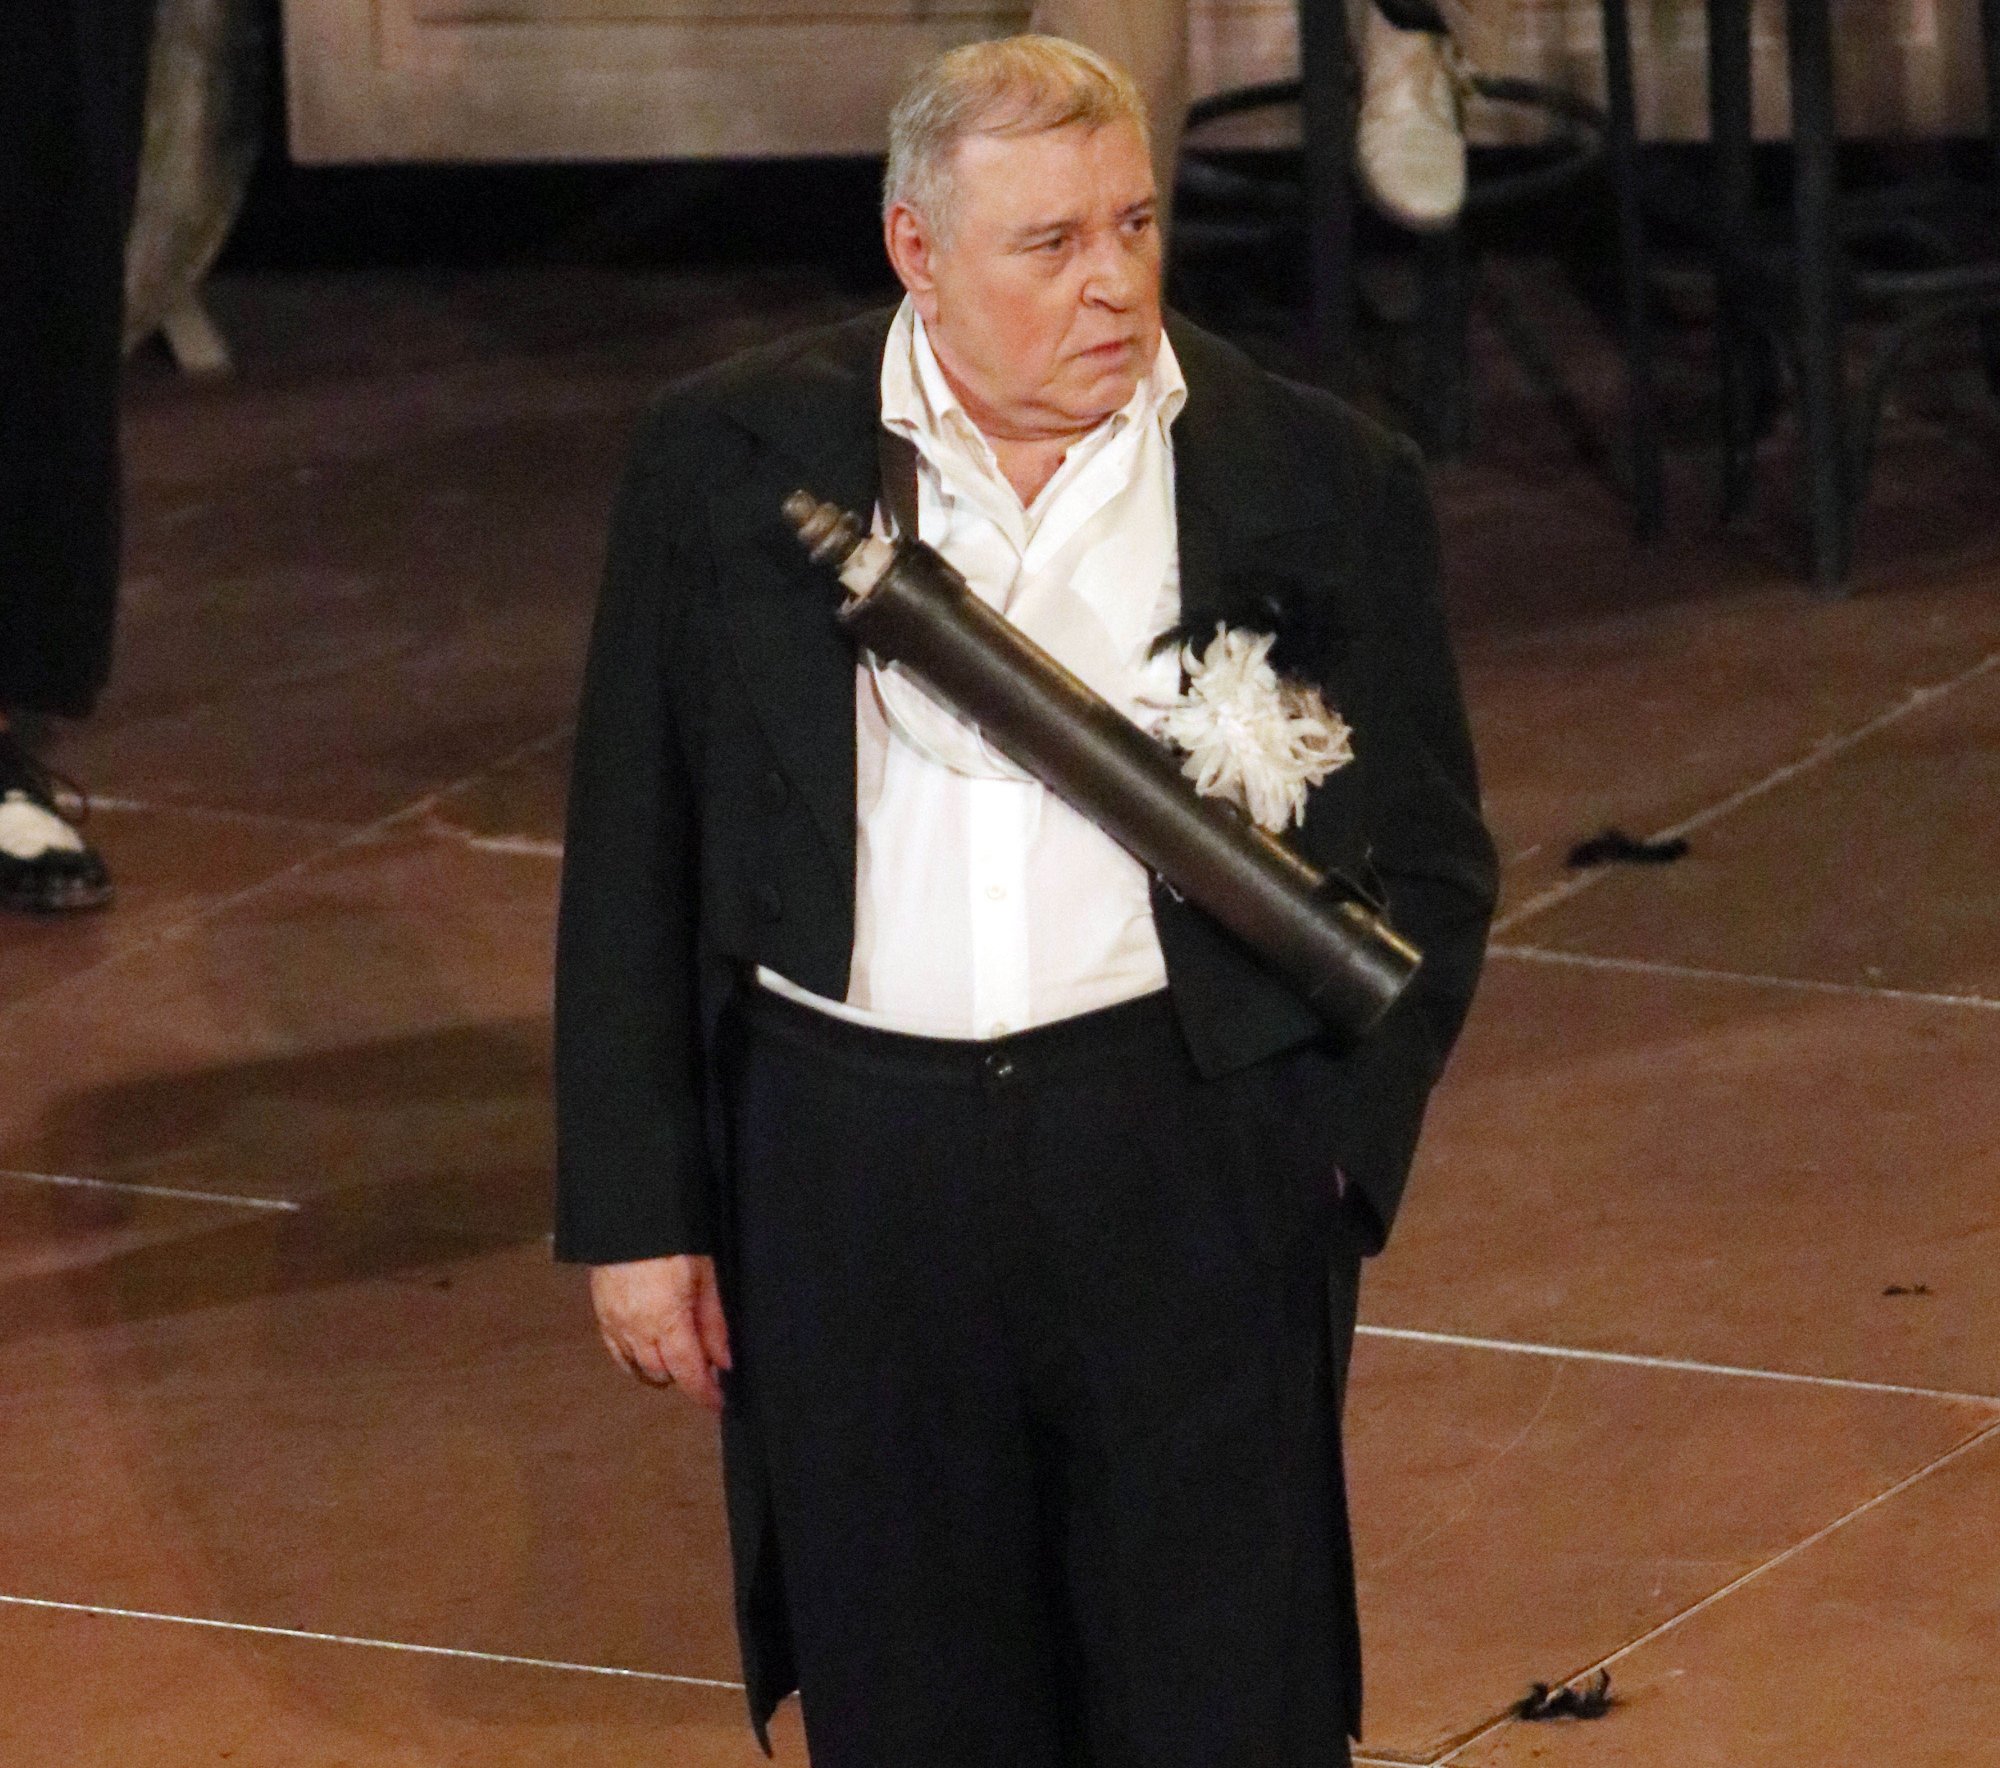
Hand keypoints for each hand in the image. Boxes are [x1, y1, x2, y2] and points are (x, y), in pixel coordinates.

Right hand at [588, 1254, 732, 1411]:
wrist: (630, 1215)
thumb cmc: (673, 1239)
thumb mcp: (705, 1276)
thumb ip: (714, 1322)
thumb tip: (723, 1361)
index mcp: (667, 1320)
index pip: (688, 1372)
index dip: (704, 1394)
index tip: (717, 1403)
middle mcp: (637, 1330)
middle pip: (662, 1373)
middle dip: (685, 1377)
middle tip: (704, 1369)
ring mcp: (615, 1324)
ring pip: (638, 1368)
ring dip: (660, 1371)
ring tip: (679, 1360)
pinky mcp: (602, 1315)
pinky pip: (616, 1352)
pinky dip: (633, 1361)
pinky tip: (647, 1355)